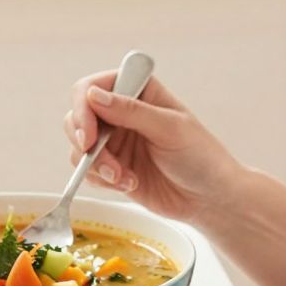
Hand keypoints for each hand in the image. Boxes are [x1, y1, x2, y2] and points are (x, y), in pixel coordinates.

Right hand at [64, 71, 238, 225]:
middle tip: (101, 161)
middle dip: (85, 142)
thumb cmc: (200, 156)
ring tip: (124, 177)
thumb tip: (93, 96)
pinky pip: (88, 172)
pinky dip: (103, 181)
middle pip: (77, 117)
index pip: (92, 88)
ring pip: (79, 148)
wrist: (208, 198)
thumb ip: (131, 111)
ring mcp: (115, 141)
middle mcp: (121, 112)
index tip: (88, 135)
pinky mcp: (112, 167)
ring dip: (97, 166)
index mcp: (138, 91)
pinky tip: (130, 184)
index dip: (83, 109)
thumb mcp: (169, 128)